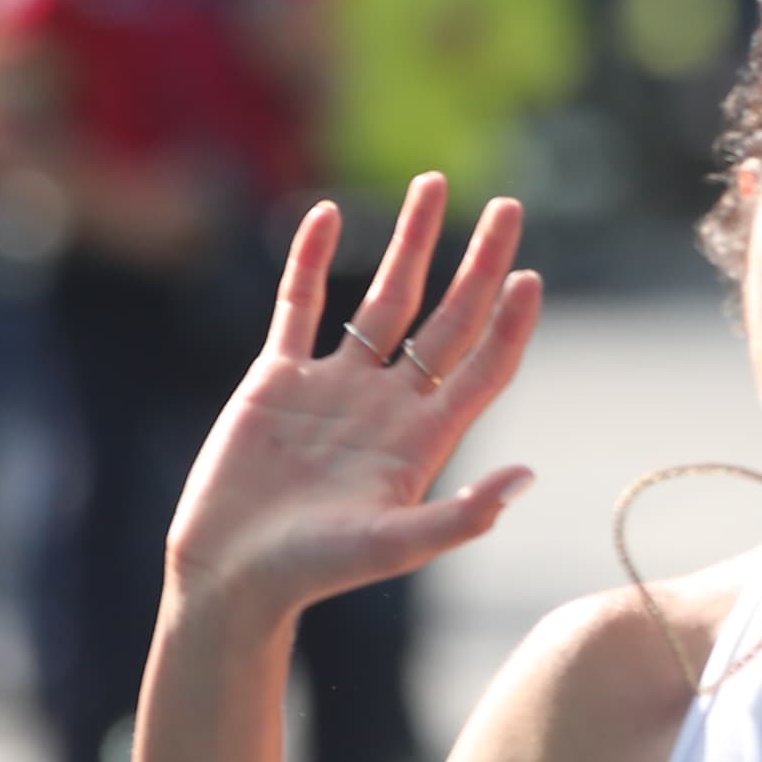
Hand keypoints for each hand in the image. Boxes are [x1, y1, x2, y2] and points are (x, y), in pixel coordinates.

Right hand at [164, 173, 545, 621]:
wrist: (232, 575)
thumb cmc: (316, 572)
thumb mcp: (394, 547)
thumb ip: (460, 516)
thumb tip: (526, 478)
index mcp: (424, 438)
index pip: (482, 366)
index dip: (509, 324)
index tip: (530, 277)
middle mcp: (388, 404)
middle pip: (447, 319)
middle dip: (478, 263)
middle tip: (509, 207)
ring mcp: (334, 387)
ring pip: (381, 299)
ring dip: (411, 244)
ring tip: (435, 185)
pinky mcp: (276, 379)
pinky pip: (297, 306)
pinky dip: (310, 260)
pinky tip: (327, 215)